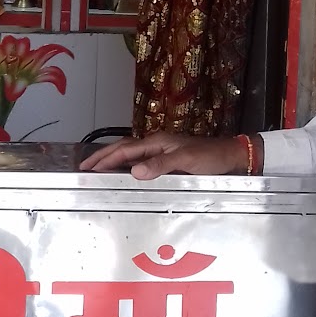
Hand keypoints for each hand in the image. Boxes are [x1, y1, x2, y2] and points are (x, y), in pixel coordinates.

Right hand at [80, 131, 257, 180]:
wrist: (230, 157)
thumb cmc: (211, 157)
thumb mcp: (186, 161)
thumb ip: (160, 165)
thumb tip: (134, 171)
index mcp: (157, 141)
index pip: (124, 150)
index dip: (105, 158)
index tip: (87, 167)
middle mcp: (157, 145)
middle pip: (123, 149)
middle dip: (103, 157)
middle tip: (84, 167)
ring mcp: (162, 151)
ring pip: (131, 154)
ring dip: (113, 161)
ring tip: (98, 170)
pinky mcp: (168, 160)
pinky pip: (141, 161)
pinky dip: (127, 167)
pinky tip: (124, 174)